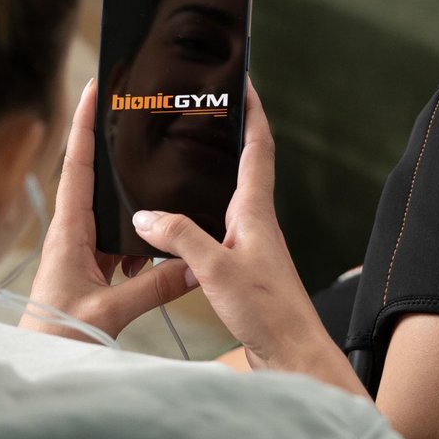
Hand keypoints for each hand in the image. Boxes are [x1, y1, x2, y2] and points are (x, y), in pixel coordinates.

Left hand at [21, 79, 194, 340]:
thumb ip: (153, 287)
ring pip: (113, 214)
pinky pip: (119, 243)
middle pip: (95, 178)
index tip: (95, 87)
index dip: (84, 124)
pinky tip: (164, 245)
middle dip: (115, 148)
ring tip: (165, 178)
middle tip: (139, 116)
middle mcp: (72, 235)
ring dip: (136, 200)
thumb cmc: (57, 338)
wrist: (38, 367)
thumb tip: (195, 264)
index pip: (76, 165)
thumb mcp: (109, 312)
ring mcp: (81, 253)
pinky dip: (142, 239)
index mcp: (68, 233)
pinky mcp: (90, 272)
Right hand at [133, 81, 366, 394]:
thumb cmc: (269, 313)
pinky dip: (193, 218)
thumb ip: (180, 238)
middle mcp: (255, 223)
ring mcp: (249, 246)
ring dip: (207, 177)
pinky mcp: (240, 269)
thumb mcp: (217, 270)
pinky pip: (214, 231)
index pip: (258, 147)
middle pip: (243, 167)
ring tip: (176, 160)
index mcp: (256, 213)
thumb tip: (144, 214)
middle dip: (226, 136)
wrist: (294, 357)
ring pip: (226, 199)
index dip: (251, 112)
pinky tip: (171, 227)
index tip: (241, 81)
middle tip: (199, 112)